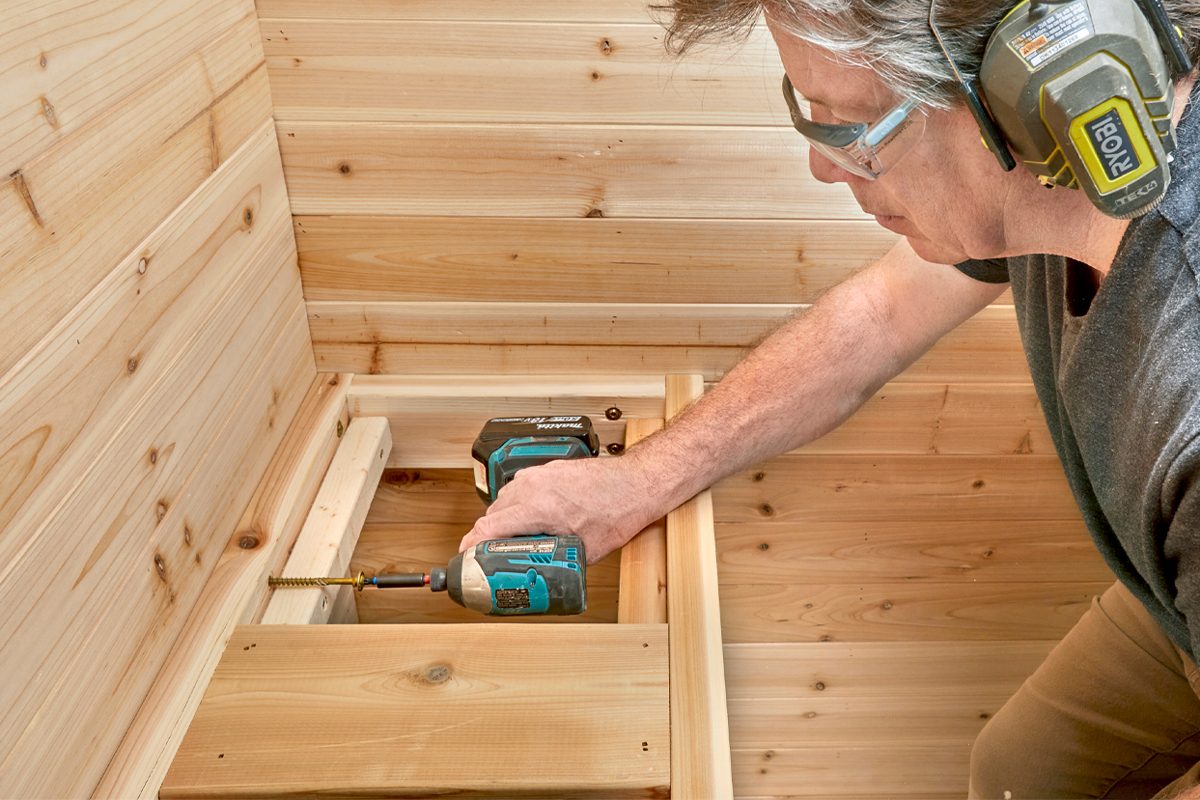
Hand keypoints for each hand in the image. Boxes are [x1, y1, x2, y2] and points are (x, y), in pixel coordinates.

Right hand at [458, 455, 662, 564]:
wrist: (636, 484)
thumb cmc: (617, 512)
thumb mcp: (582, 551)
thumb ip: (554, 559)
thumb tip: (540, 574)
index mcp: (537, 508)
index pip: (487, 528)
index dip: (470, 547)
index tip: (465, 558)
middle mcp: (533, 487)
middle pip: (492, 514)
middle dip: (487, 536)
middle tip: (490, 556)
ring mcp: (539, 474)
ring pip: (505, 498)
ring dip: (502, 519)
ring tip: (511, 538)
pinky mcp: (548, 469)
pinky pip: (521, 487)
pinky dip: (518, 504)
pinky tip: (529, 517)